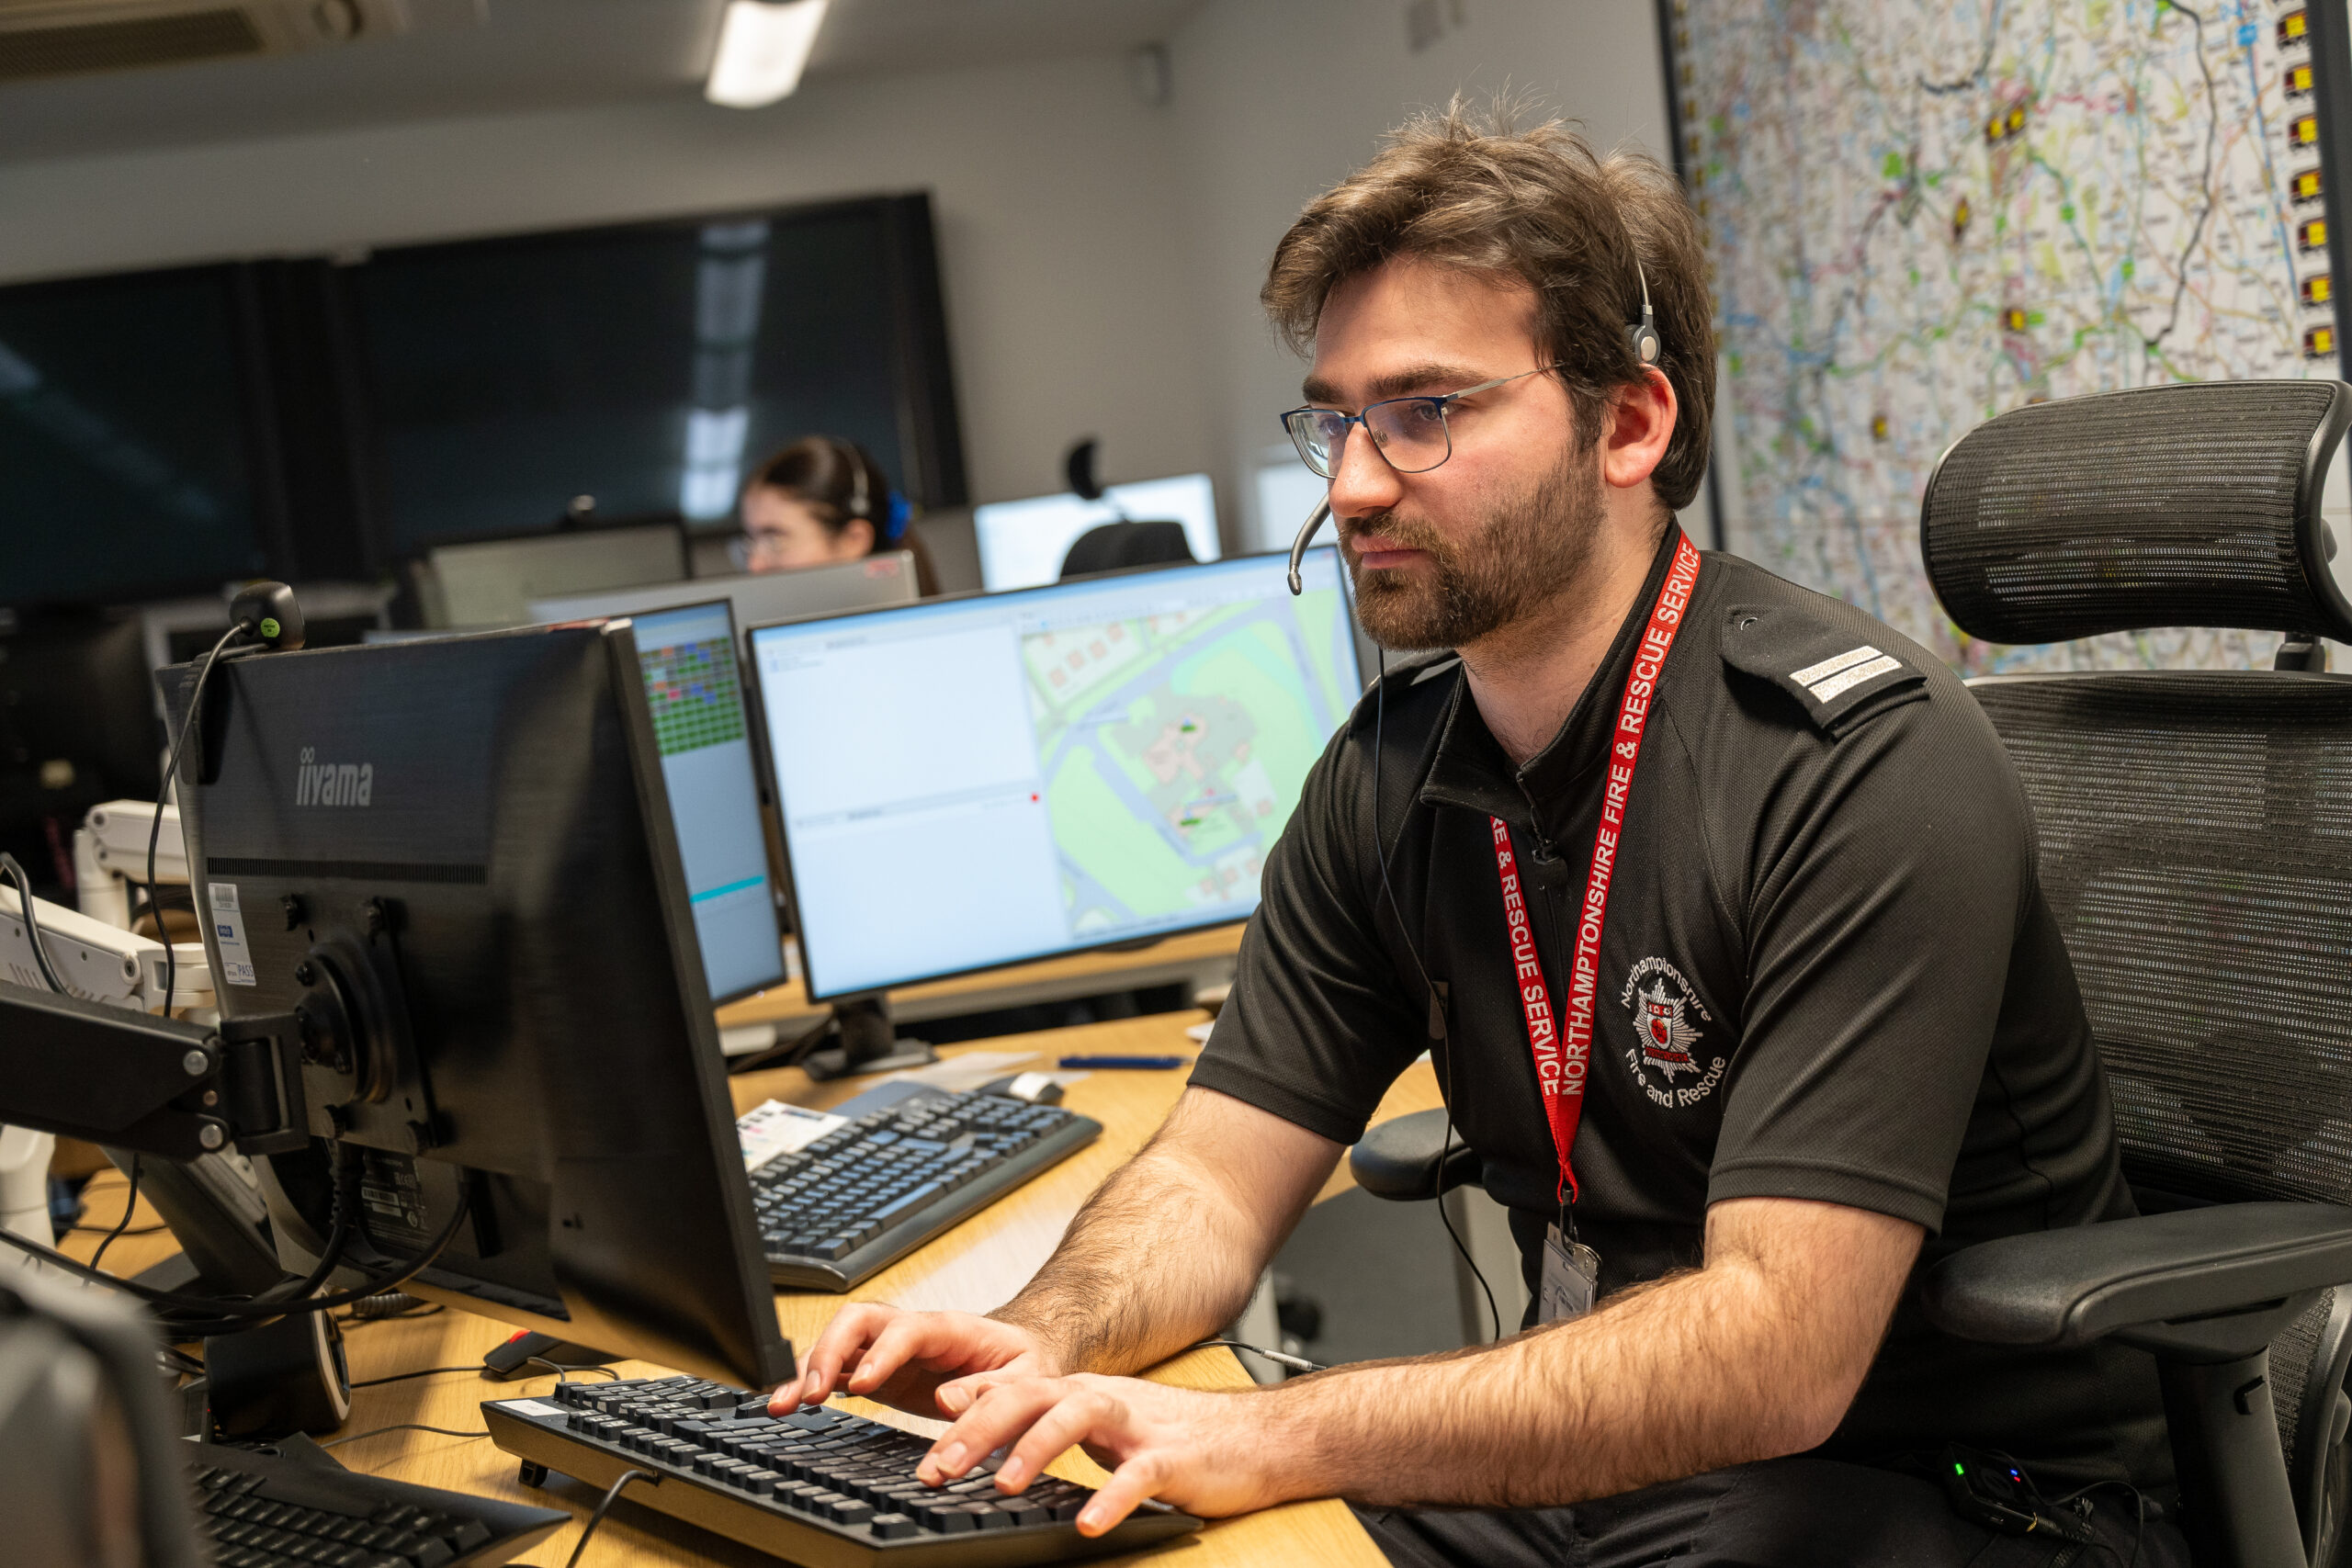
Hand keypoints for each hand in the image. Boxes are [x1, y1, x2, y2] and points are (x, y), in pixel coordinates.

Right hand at [772, 1304, 1059, 1418]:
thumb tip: (949, 1401)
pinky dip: (808, 1385)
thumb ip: (993, 1389)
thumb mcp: (1026, 1378)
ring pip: (838, 1342)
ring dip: (808, 1369)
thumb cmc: (1024, 1364)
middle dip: (830, 1351)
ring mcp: (889, 1349)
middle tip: (814, 1392)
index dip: (883, 1353)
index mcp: (949, 1328)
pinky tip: (787, 1406)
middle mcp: (911, 1332)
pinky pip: (836, 1370)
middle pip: (859, 1321)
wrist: (1019, 1358)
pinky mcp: (876, 1371)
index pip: (907, 1328)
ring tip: (784, 1404)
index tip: (866, 1383)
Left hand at [918, 1371, 1292, 1533]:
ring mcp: (1139, 1425)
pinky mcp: (1173, 1458)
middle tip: (939, 1466)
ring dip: (1036, 1447)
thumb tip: (976, 1424)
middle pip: (1033, 1396)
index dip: (966, 1409)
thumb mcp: (1099, 1422)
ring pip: (1079, 1416)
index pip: (1013, 1389)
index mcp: (1081, 1392)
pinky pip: (1138, 1475)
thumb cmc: (1172, 1437)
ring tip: (1003, 1484)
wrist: (1254, 1439)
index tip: (924, 1436)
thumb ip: (1044, 1419)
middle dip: (981, 1429)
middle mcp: (1104, 1399)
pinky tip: (1089, 1525)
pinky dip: (1111, 1498)